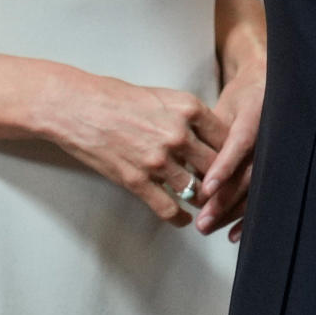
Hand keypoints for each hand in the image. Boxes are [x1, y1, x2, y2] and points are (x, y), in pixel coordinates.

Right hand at [43, 70, 226, 224]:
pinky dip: (180, 217)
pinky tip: (184, 218)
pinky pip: (169, 208)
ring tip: (207, 207)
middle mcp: (177, 134)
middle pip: (215, 166)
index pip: (226, 137)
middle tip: (228, 191)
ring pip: (195, 190)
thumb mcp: (161, 95)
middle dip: (223, 180)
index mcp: (187, 108)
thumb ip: (186, 115)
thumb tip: (206, 135)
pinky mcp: (137, 180)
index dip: (234, 153)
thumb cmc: (116, 97)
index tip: (237, 164)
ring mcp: (157, 160)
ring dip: (203, 202)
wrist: (78, 107)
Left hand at [196, 55, 264, 237]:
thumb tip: (188, 166)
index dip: (225, 166)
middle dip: (225, 199)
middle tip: (202, 219)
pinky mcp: (275, 168)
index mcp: (256, 113)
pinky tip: (232, 234)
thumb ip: (209, 134)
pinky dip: (246, 216)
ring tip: (206, 226)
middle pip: (249, 174)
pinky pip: (261, 195)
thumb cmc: (240, 100)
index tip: (206, 187)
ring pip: (254, 189)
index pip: (241, 142)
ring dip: (230, 212)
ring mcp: (276, 154)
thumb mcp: (224, 107)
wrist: (268, 91)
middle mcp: (270, 136)